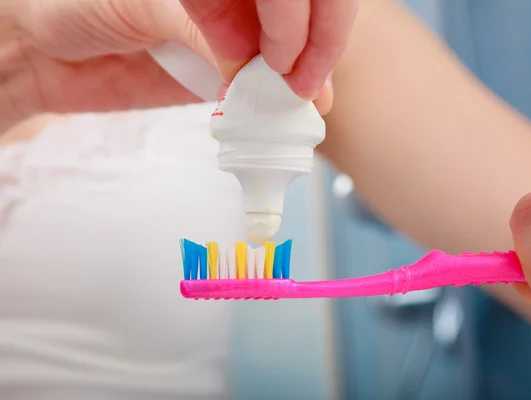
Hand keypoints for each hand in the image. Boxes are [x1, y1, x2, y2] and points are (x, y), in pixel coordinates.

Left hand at [2, 0, 349, 130]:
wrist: (43, 47)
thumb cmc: (74, 2)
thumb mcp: (144, 3)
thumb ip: (203, 25)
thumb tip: (250, 62)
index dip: (296, 14)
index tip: (282, 52)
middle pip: (300, 13)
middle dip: (315, 44)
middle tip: (306, 81)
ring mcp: (231, 35)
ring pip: (289, 50)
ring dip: (307, 76)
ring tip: (308, 104)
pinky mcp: (221, 73)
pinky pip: (261, 89)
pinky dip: (279, 104)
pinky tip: (288, 114)